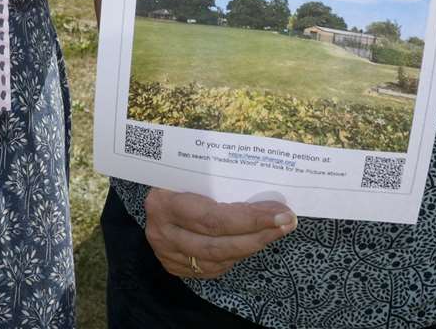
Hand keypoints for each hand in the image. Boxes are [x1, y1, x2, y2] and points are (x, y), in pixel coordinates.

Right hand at [143, 187, 295, 279]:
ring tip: (275, 231)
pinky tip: (251, 242)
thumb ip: (214, 174)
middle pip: (218, 244)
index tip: (281, 212)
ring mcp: (166, 253)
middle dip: (258, 235)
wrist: (148, 190)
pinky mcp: (174, 266)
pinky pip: (212, 268)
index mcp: (163, 203)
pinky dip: (235, 257)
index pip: (213, 218)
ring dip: (251, 247)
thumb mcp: (188, 167)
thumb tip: (259, 174)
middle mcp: (161, 232)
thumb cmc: (175, 173)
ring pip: (217, 260)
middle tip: (286, 223)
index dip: (250, 219)